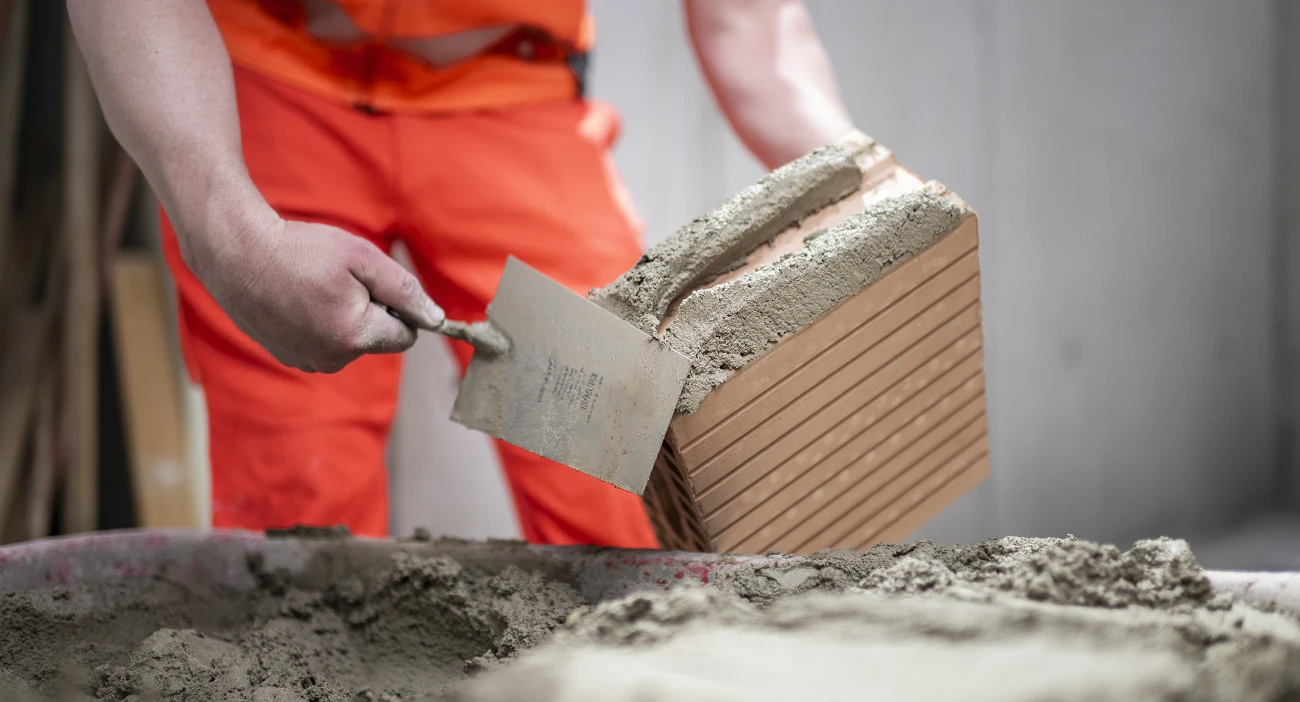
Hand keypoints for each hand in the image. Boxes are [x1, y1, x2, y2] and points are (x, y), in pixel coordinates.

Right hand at [188, 214, 444, 372]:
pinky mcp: (288, 357)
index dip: (398, 308)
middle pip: (378, 340)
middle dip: (370, 313)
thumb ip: (405, 291)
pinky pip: (324, 344)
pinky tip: (297, 300)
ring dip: (344, 319)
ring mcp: (307, 361)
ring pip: (350, 343)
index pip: (406, 336)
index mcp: (356, 336)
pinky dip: (319, 325)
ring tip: (314, 289)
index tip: (375, 285)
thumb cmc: (302, 250)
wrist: (236, 254)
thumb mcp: (363, 259)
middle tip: (338, 282)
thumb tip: (437, 319)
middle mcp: (332, 359)